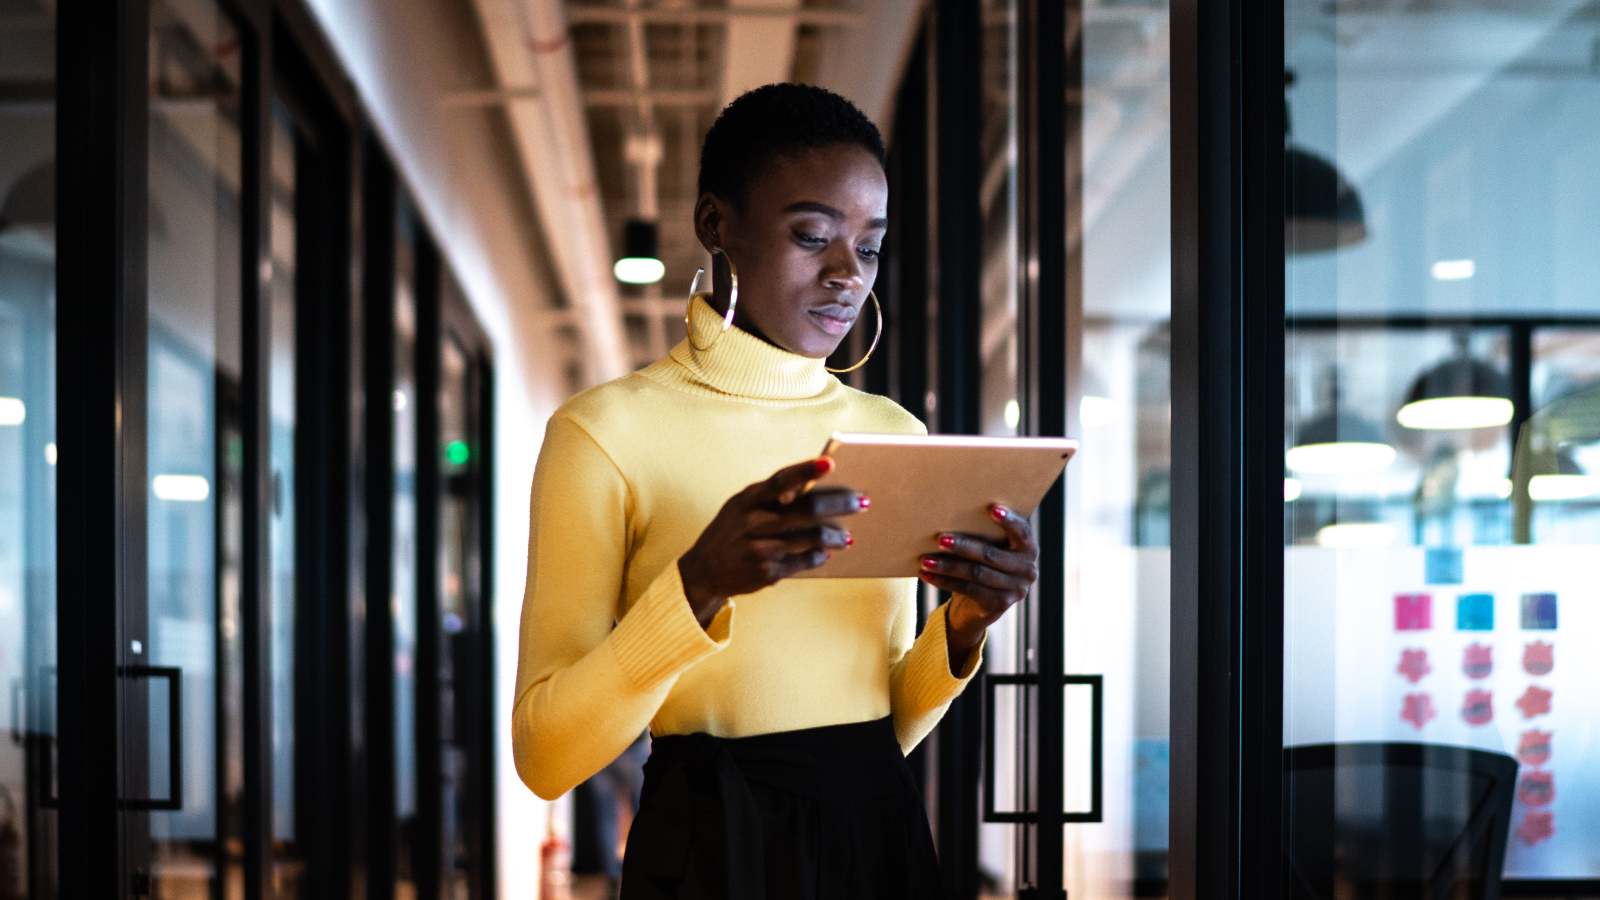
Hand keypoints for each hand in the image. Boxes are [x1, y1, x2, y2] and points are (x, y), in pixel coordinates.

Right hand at [677, 457, 866, 627]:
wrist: (703, 570)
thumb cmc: (732, 530)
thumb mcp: (740, 506)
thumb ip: (771, 496)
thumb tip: (814, 487)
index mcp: (747, 500)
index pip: (780, 480)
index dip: (805, 470)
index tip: (830, 462)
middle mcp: (753, 523)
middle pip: (806, 510)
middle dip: (840, 505)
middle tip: (862, 501)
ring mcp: (760, 549)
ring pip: (811, 539)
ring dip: (836, 536)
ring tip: (847, 536)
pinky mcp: (766, 572)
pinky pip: (804, 562)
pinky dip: (819, 556)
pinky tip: (827, 553)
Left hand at [918, 503, 1039, 663]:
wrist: (981, 603)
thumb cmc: (984, 561)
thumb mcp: (990, 546)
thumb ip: (983, 532)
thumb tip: (949, 512)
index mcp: (1028, 549)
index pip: (1022, 532)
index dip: (1008, 521)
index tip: (991, 508)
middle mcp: (1027, 570)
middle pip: (991, 555)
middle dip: (963, 546)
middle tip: (940, 539)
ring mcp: (1015, 590)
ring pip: (976, 574)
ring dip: (947, 566)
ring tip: (926, 560)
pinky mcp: (999, 605)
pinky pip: (968, 590)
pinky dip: (944, 581)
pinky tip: (927, 575)